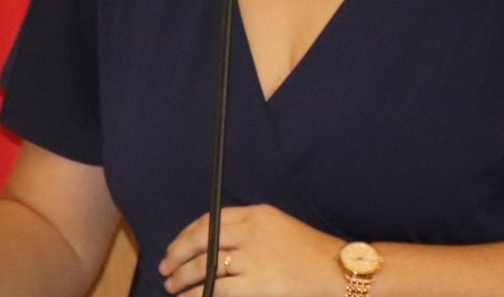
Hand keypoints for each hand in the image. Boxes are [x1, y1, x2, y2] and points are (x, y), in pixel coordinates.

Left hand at [158, 205, 349, 295]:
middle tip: (165, 266)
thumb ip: (247, 230)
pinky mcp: (257, 283)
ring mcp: (254, 257)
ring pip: (204, 266)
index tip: (175, 246)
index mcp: (256, 214)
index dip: (186, 234)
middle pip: (201, 240)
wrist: (338, 270)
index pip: (210, 220)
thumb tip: (208, 246)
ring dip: (182, 277)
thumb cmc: (309, 252)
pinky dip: (197, 295)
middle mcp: (252, 231)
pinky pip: (216, 290)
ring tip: (172, 285)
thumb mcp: (277, 227)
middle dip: (177, 254)